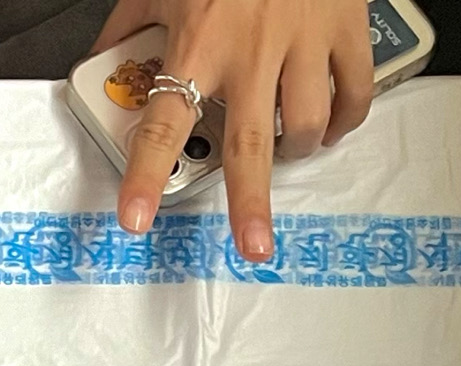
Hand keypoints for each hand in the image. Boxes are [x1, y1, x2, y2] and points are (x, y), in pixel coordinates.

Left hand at [92, 0, 373, 259]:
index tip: (135, 216)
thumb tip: (104, 66)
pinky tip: (332, 122)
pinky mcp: (346, 25)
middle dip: (250, 204)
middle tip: (255, 246)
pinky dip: (346, 118)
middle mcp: (252, 47)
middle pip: (249, 145)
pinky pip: (355, 91)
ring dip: (297, 151)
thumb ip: (129, 28)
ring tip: (288, 149)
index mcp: (199, 39)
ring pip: (306, 124)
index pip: (162, 121)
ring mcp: (304, 39)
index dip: (144, 174)